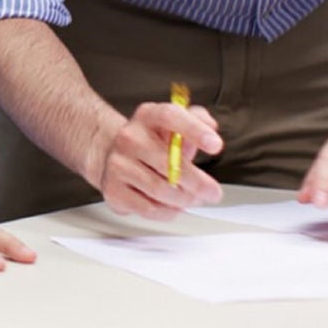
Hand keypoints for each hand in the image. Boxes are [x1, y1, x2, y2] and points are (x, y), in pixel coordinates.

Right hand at [91, 99, 223, 219]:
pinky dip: (168, 211)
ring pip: (161, 190)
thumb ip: (196, 119)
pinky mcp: (113, 190)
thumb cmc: (150, 143)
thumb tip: (210, 126)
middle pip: (169, 163)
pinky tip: (172, 206)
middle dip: (198, 183)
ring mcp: (118, 164)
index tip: (215, 146)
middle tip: (212, 192)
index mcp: (147, 116)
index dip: (195, 131)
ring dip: (184, 199)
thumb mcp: (172, 125)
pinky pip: (150, 208)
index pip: (170, 116)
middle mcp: (129, 137)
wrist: (112, 156)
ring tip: (193, 198)